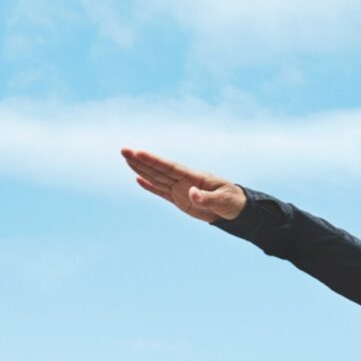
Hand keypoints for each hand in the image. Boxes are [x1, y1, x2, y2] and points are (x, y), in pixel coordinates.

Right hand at [122, 147, 245, 223]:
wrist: (236, 210)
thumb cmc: (233, 202)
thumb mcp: (223, 201)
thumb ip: (206, 198)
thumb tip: (191, 193)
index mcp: (194, 177)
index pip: (169, 167)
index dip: (153, 161)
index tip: (138, 153)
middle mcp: (184, 181)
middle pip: (158, 169)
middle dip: (141, 161)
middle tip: (124, 150)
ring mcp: (180, 189)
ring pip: (157, 178)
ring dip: (141, 169)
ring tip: (126, 159)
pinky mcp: (180, 200)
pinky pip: (161, 192)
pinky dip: (150, 186)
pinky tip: (138, 179)